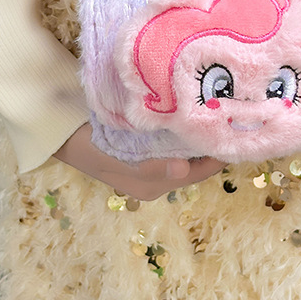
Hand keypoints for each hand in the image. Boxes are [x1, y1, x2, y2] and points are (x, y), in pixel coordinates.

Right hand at [55, 123, 224, 200]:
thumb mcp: (119, 162)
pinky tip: (194, 114)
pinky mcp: (146, 150)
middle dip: (211, 144)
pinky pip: (174, 144)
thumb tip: (183, 168)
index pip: (198, 173)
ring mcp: (152, 164)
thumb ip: (150, 168)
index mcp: (153, 186)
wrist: (63, 134)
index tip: (237, 133)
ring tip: (218, 113)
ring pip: (187, 152)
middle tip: (232, 117)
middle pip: (196, 164)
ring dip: (200, 138)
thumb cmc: (91, 147)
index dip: (218, 156)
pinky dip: (185, 132)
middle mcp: (157, 179)